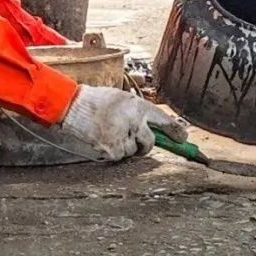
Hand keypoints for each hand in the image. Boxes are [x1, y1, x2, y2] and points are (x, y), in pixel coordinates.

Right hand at [57, 86, 187, 162]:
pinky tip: (103, 139)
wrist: (72, 106)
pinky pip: (119, 156)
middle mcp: (134, 121)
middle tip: (137, 142)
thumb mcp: (121, 98)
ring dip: (126, 146)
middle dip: (145, 145)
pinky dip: (113, 151)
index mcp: (138, 106)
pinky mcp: (112, 150)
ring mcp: (123, 136)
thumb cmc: (96, 101)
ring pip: (133, 150)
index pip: (163, 120)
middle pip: (150, 142)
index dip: (175, 130)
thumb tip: (154, 127)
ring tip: (110, 132)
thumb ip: (138, 112)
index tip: (183, 138)